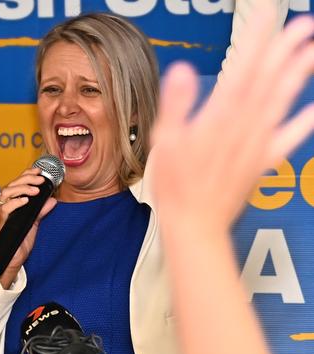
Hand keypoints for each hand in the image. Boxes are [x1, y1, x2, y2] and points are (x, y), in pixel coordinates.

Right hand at [0, 167, 56, 288]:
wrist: (15, 258)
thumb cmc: (21, 240)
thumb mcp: (34, 222)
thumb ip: (41, 210)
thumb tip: (52, 200)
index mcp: (8, 202)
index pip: (15, 183)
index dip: (26, 174)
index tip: (39, 171)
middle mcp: (1, 205)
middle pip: (11, 184)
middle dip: (26, 179)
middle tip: (40, 180)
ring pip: (6, 192)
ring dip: (22, 188)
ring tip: (35, 190)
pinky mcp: (0, 222)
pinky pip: (5, 208)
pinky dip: (15, 202)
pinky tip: (26, 200)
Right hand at [151, 8, 313, 233]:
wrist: (195, 223)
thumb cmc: (176, 185)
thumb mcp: (164, 141)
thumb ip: (175, 104)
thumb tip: (182, 70)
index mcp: (220, 115)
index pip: (243, 66)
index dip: (257, 37)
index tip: (267, 13)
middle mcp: (245, 124)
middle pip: (269, 78)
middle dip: (286, 48)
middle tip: (303, 24)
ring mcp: (257, 142)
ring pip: (283, 100)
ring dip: (299, 74)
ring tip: (312, 51)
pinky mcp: (262, 160)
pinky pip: (289, 137)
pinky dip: (305, 122)